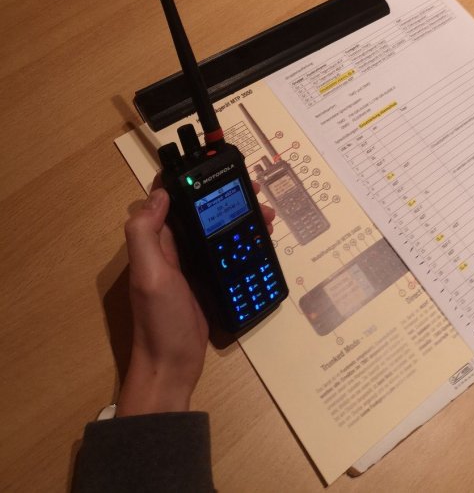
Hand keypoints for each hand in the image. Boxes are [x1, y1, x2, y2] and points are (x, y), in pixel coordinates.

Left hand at [117, 183, 275, 416]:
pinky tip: (263, 239)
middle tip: (256, 191)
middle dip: (227, 196)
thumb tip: (159, 193)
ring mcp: (191, 264)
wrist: (172, 368)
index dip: (190, 179)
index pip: (169, 198)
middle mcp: (172, 247)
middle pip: (200, 210)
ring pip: (218, 229)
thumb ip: (146, 233)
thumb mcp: (149, 274)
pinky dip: (245, 241)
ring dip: (241, 217)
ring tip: (267, 215)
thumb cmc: (160, 320)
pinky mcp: (208, 279)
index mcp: (156, 241)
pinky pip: (228, 251)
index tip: (218, 166)